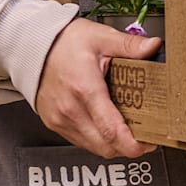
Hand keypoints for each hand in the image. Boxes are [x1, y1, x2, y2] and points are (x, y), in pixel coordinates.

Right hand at [34, 19, 159, 158]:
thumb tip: (154, 47)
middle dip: (129, 146)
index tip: (149, 142)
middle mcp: (71, 110)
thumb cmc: (62, 42)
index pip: (112, 131)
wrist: (31, 45)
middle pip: (106, 147)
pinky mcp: (54, 123)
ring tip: (127, 129)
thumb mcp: (101, 37)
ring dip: (113, 144)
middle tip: (145, 135)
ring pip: (94, 147)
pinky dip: (97, 138)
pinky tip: (105, 124)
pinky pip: (81, 141)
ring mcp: (60, 119)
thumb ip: (130, 46)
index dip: (134, 144)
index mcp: (85, 89)